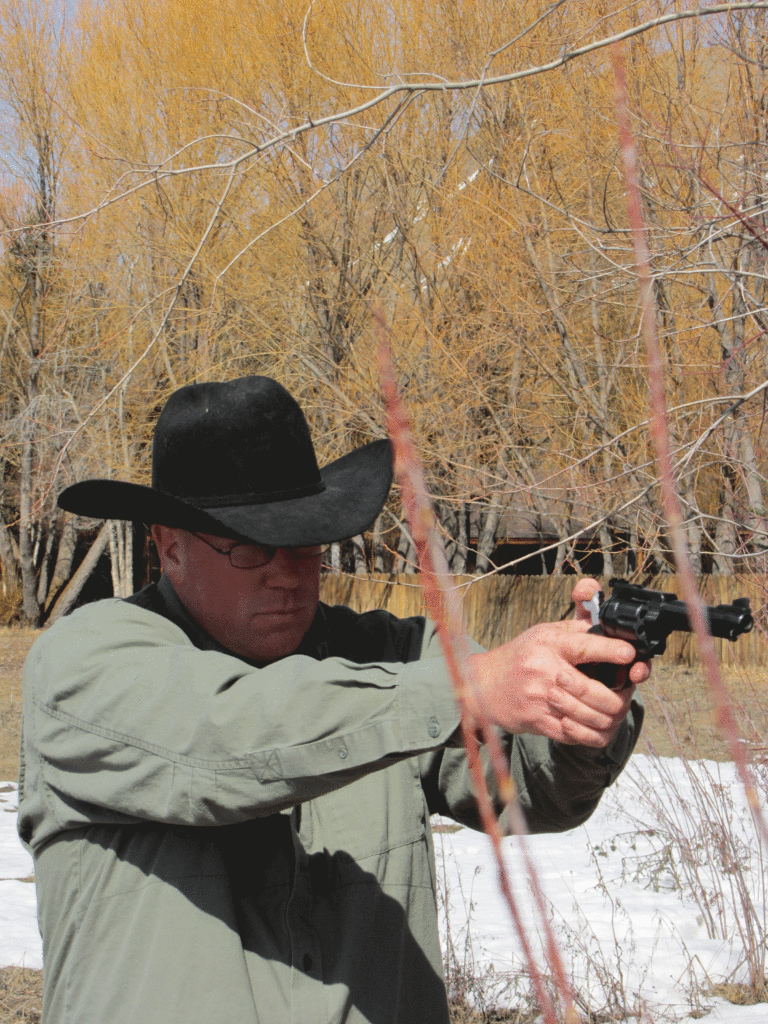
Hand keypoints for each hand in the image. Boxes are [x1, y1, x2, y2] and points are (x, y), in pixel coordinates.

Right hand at [465, 577, 649, 747]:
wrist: (483, 685)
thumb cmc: (519, 657)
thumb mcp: (543, 634)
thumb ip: (576, 630)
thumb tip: (609, 630)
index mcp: (548, 644)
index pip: (584, 646)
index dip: (611, 650)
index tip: (630, 655)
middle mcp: (544, 671)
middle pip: (593, 691)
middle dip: (618, 698)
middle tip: (626, 695)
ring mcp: (541, 699)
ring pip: (588, 717)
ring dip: (609, 718)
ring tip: (614, 713)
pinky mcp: (538, 721)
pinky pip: (574, 734)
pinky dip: (592, 734)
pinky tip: (597, 727)